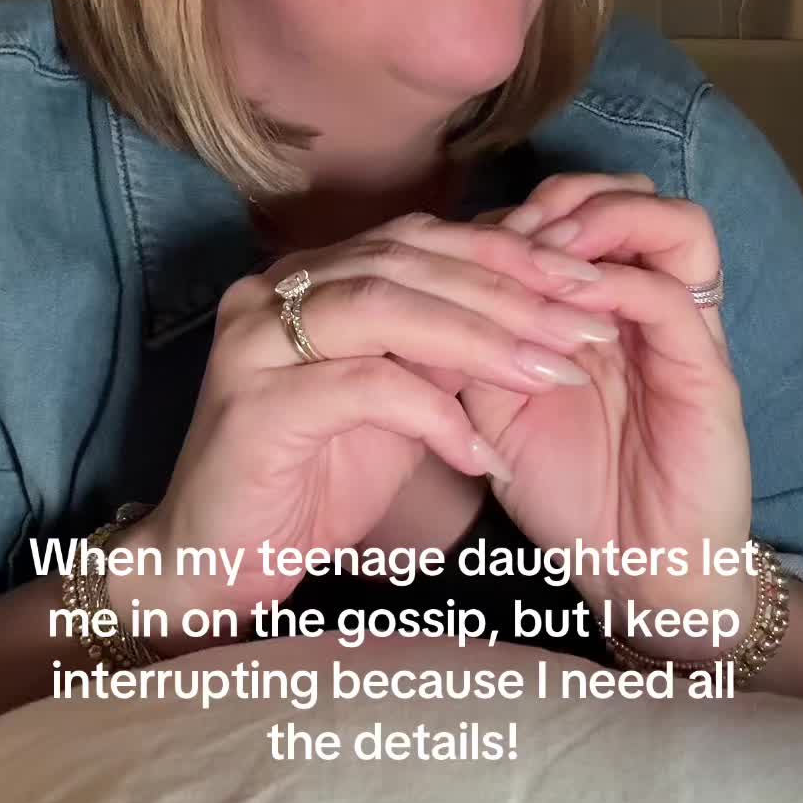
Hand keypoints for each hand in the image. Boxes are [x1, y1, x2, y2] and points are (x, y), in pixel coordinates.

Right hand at [134, 214, 623, 645]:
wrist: (214, 565)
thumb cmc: (309, 482)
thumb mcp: (395, 402)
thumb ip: (443, 349)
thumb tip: (540, 307)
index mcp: (307, 277)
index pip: (419, 238)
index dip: (507, 253)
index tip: (586, 281)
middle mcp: (271, 291)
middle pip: (409, 262)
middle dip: (511, 293)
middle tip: (588, 325)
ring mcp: (254, 343)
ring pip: (387, 310)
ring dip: (484, 340)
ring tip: (553, 374)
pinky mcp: (254, 406)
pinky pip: (364, 389)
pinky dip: (435, 416)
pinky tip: (483, 455)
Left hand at [425, 175, 753, 624]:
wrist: (638, 576)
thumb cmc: (570, 494)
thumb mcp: (499, 409)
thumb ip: (470, 349)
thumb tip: (410, 296)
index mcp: (605, 309)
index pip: (579, 212)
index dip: (519, 211)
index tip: (461, 241)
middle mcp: (651, 307)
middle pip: (631, 195)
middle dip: (562, 198)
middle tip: (505, 234)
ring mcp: (686, 335)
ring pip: (671, 223)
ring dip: (600, 223)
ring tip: (542, 254)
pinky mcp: (709, 372)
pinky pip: (669, 296)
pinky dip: (612, 285)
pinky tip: (561, 305)